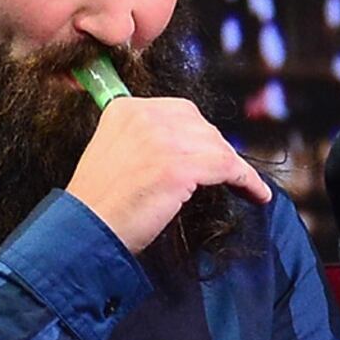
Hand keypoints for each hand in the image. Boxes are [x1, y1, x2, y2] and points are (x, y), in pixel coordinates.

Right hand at [67, 91, 275, 257]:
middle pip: (203, 127)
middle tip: (231, 176)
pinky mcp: (177, 167)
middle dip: (219, 152)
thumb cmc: (100, 204)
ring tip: (246, 187)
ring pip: (218, 147)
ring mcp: (161, 140)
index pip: (182, 112)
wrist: (84, 230)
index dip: (204, 136)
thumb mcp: (115, 153)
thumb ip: (145, 139)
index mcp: (126, 109)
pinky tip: (255, 194)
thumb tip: (190, 145)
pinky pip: (228, 168)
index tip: (216, 155)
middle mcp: (144, 116)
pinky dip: (247, 181)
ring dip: (235, 169)